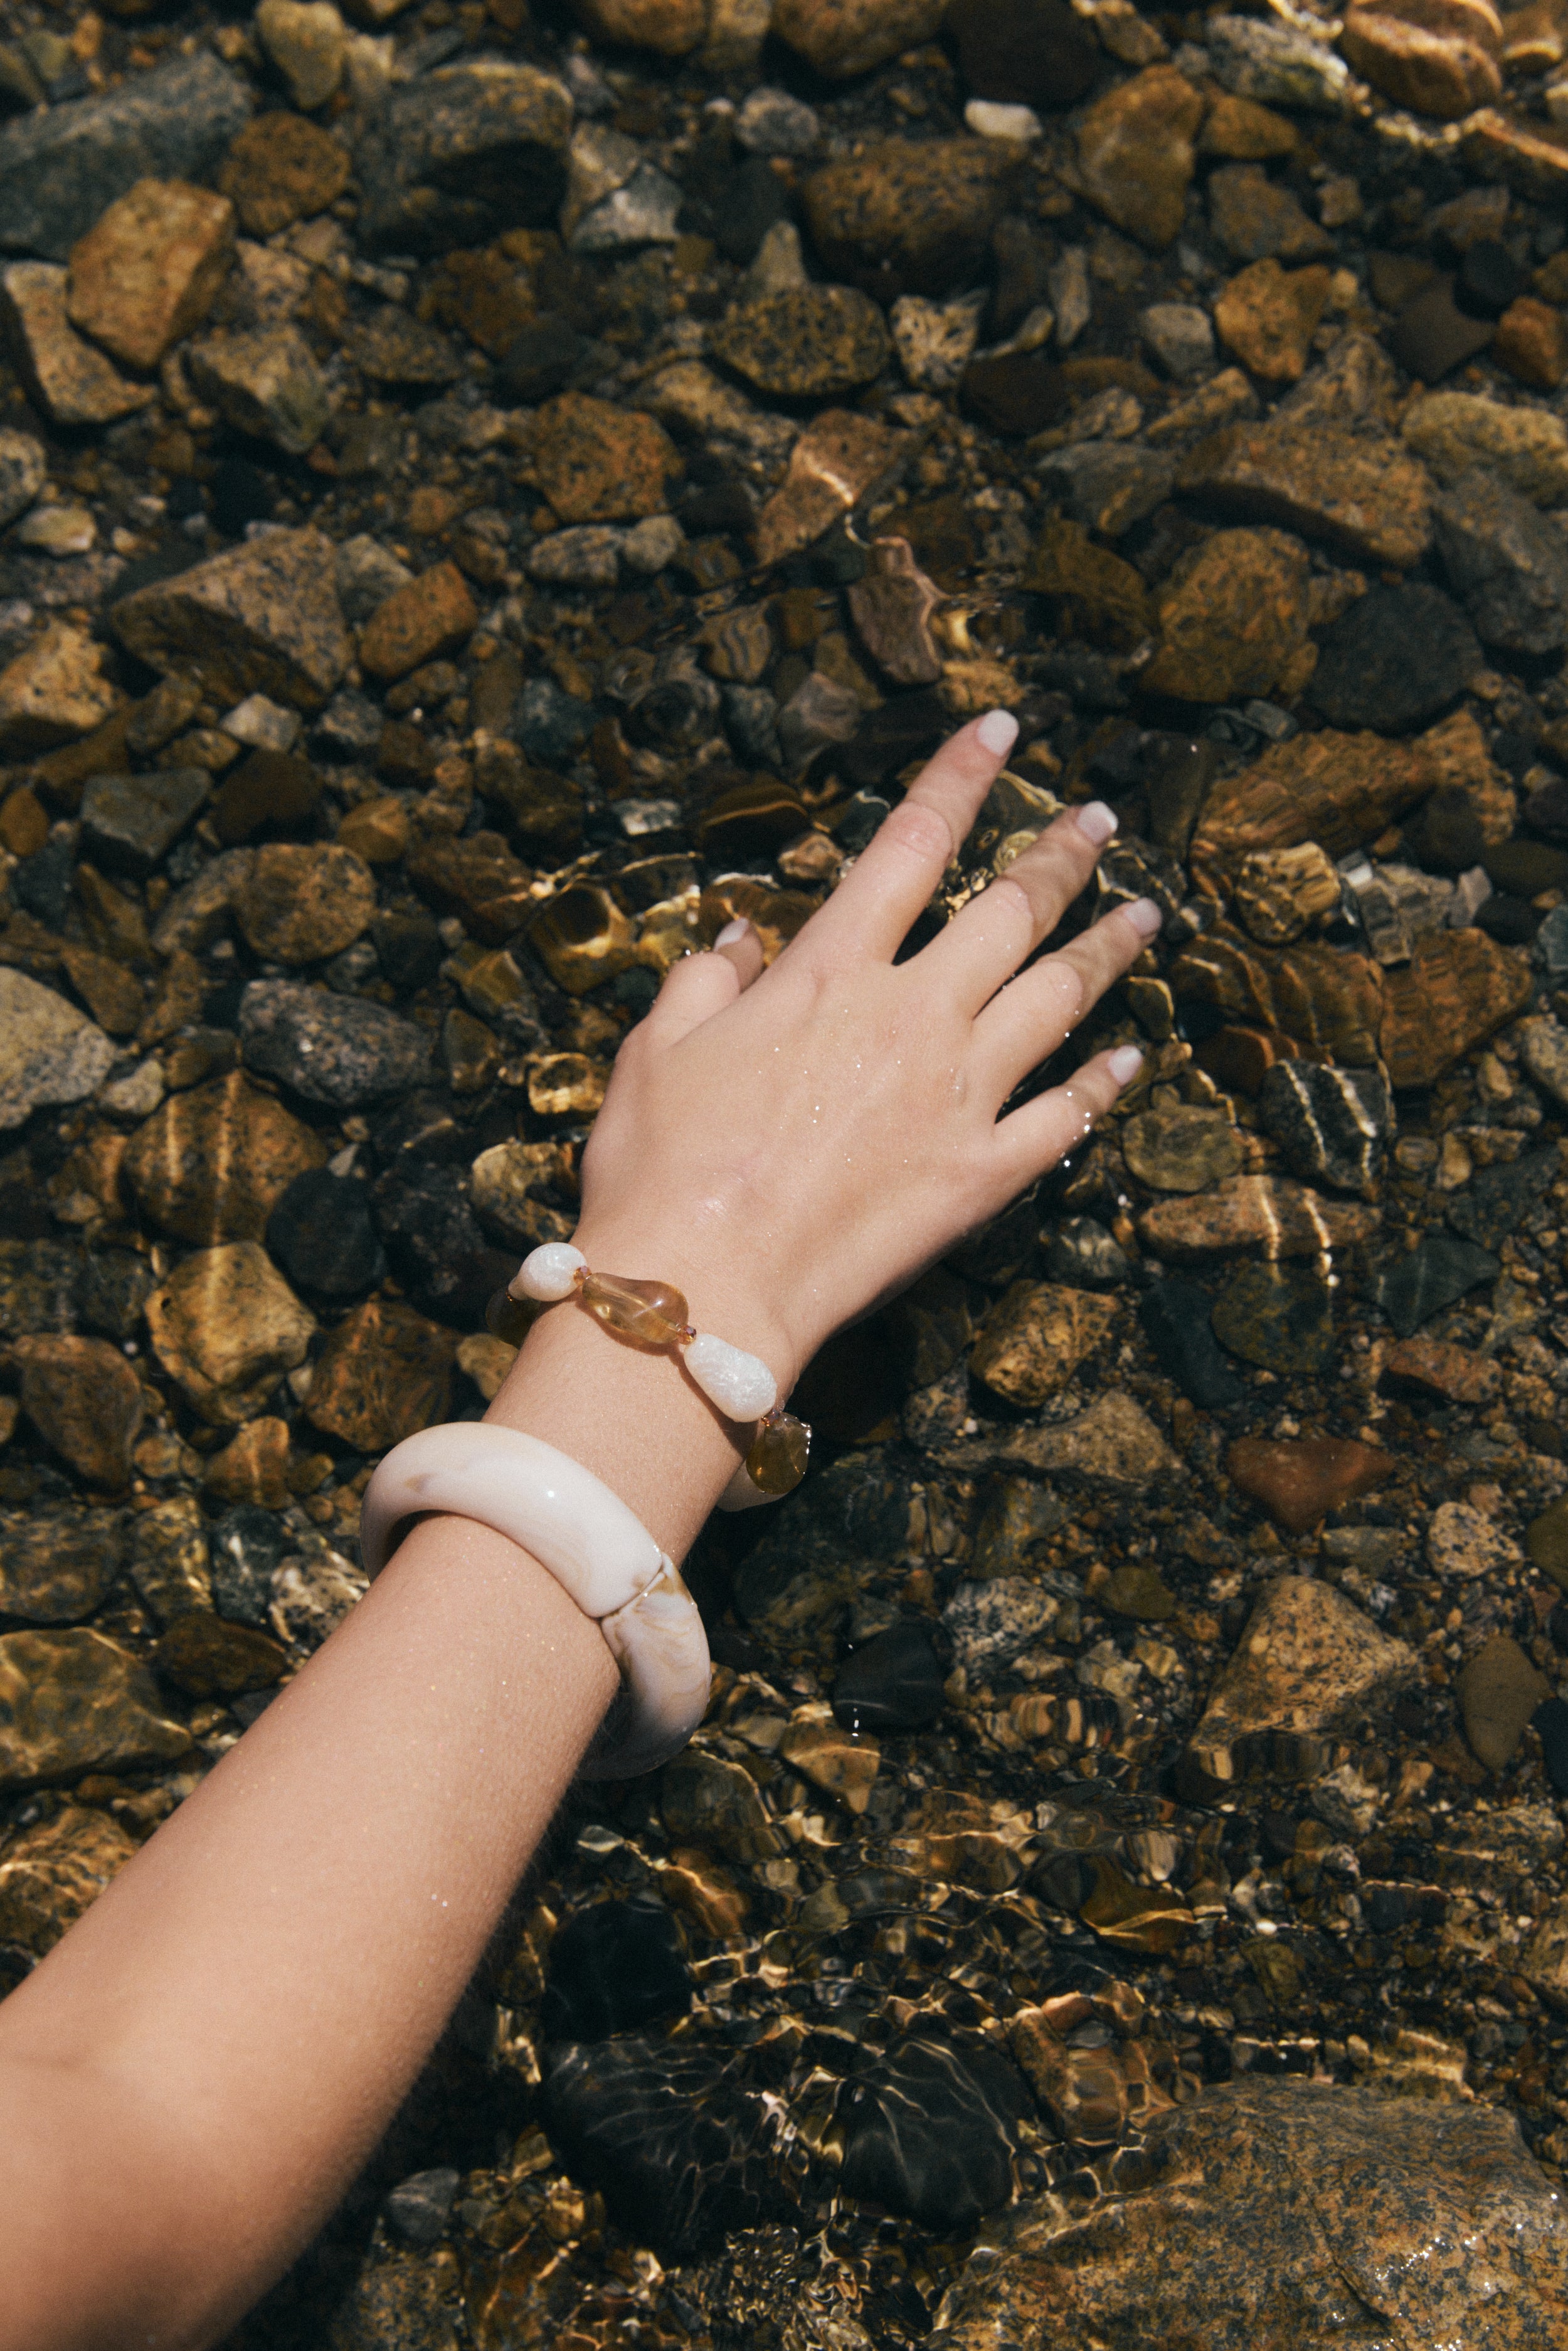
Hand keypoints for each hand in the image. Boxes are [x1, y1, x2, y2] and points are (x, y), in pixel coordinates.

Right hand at [573, 710, 1157, 1390]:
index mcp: (829, 973)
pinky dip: (1102, 1084)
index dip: (958, 780)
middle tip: (1100, 822)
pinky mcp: (980, 1174)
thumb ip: (707, 978)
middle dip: (1060, 857)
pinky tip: (1131, 1058)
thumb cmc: (664, 1166)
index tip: (998, 731)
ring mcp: (958, 1095)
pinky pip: (1062, 1118)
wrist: (708, 1282)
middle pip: (1008, 913)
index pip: (910, 846)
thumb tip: (742, 932)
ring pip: (1057, 1000)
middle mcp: (911, 1016)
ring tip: (1143, 916)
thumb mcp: (657, 1049)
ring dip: (1105, 951)